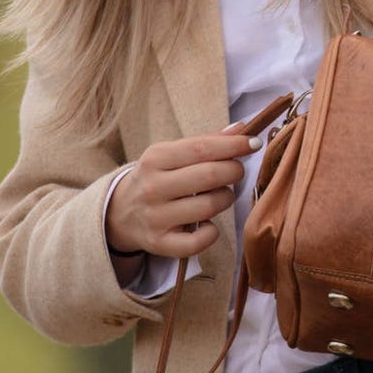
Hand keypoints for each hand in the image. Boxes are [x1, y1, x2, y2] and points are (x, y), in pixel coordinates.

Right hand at [105, 122, 261, 259]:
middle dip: (233, 171)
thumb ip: (206, 142)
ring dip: (225, 199)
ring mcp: (155, 217)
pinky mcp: (159, 243)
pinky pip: (198, 241)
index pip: (202, 148)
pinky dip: (212, 232)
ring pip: (209, 207)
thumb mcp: (172, 155)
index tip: (254, 143)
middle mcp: (153, 187)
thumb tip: (243, 128)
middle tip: (235, 171)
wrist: (119, 214)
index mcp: (155, 158)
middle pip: (209, 176)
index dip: (234, 145)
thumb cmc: (157, 179)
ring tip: (220, 195)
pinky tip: (208, 224)